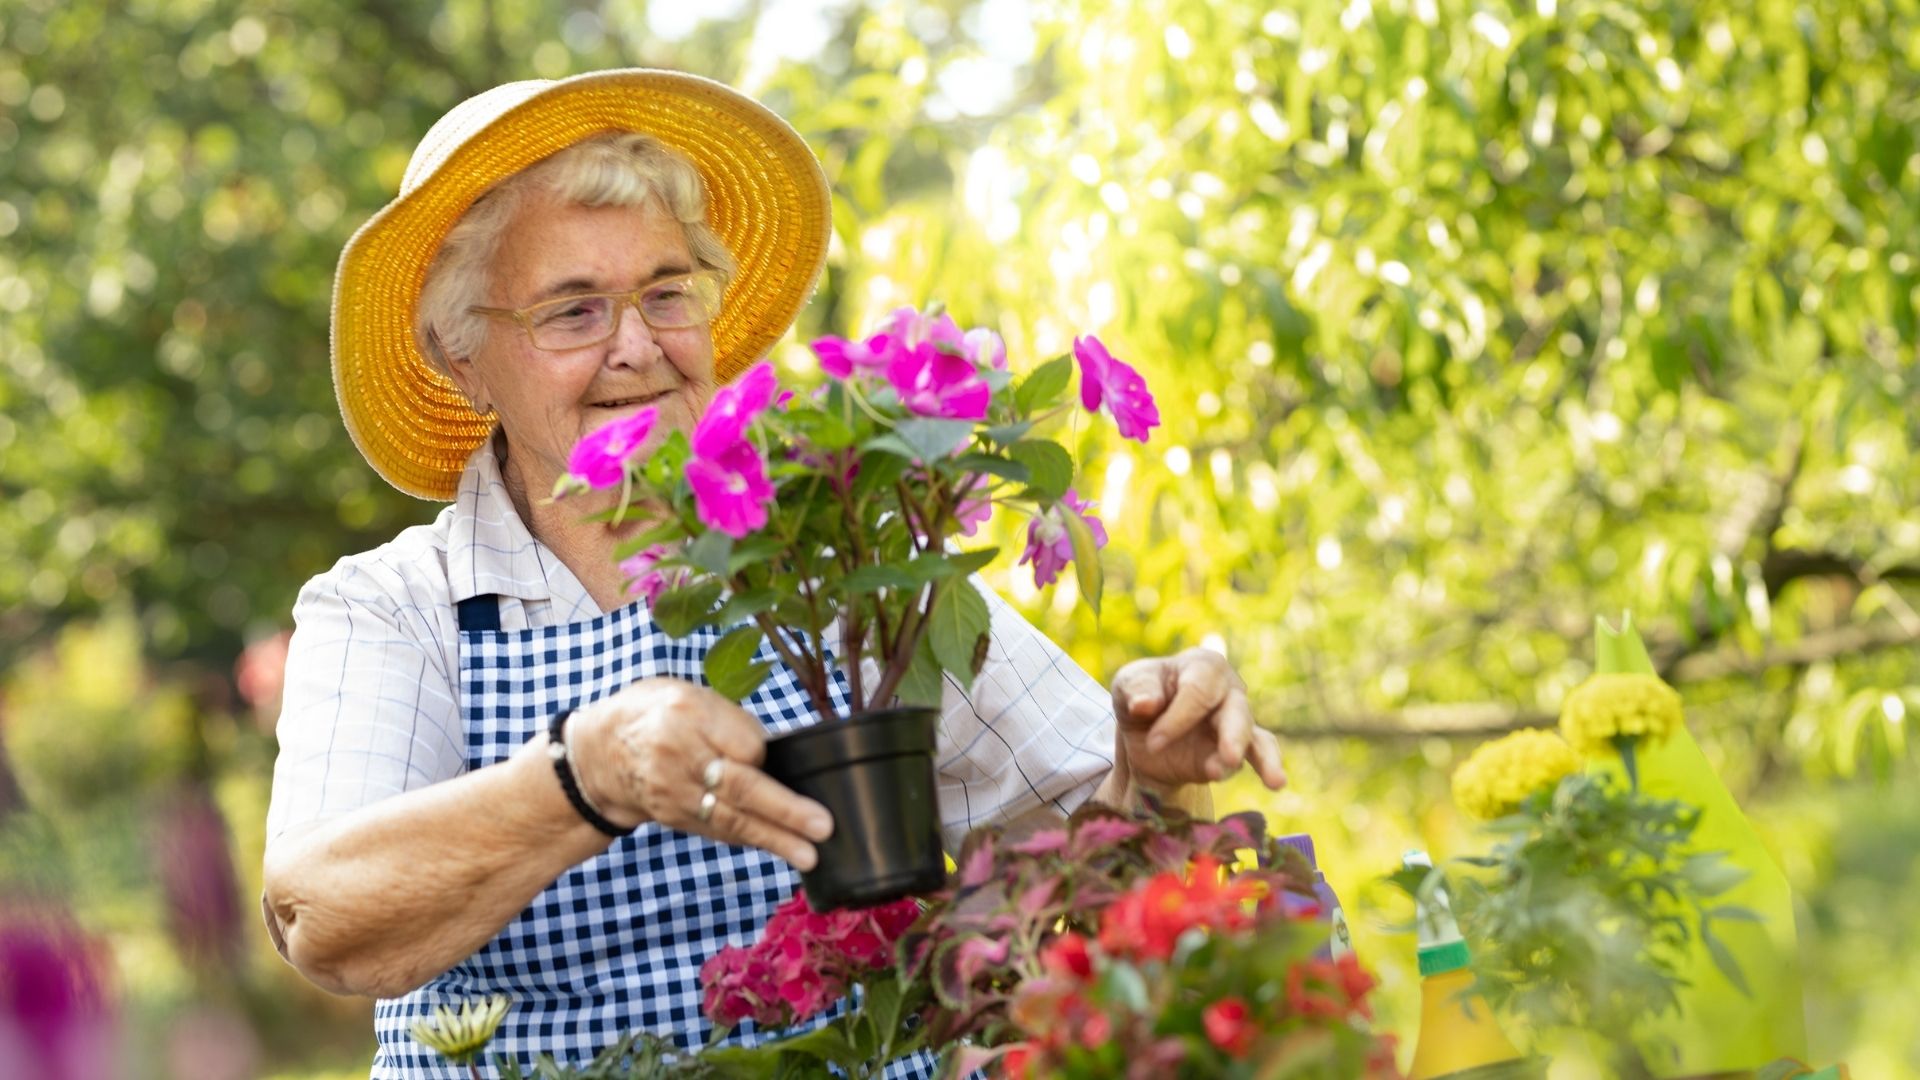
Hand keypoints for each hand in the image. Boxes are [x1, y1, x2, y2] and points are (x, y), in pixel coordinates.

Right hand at [568, 677, 833, 869]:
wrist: (598, 753)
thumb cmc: (657, 714)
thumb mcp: (689, 696)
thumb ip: (729, 722)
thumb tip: (775, 755)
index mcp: (688, 713)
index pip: (745, 744)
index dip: (765, 754)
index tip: (777, 755)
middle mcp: (679, 756)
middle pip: (740, 787)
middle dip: (785, 811)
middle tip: (822, 826)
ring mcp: (674, 793)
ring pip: (731, 819)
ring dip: (774, 839)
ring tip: (809, 855)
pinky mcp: (674, 818)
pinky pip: (718, 830)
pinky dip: (751, 839)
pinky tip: (780, 848)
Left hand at [1109, 648, 1286, 792]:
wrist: (1142, 733)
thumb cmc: (1141, 696)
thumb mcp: (1128, 685)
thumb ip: (1136, 689)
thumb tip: (1145, 704)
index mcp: (1202, 666)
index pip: (1198, 691)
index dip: (1178, 718)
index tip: (1154, 741)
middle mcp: (1228, 691)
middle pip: (1236, 709)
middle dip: (1232, 735)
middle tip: (1229, 757)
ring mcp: (1237, 723)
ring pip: (1255, 736)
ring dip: (1262, 757)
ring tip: (1273, 779)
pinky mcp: (1236, 753)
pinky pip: (1256, 757)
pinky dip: (1265, 767)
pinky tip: (1274, 782)